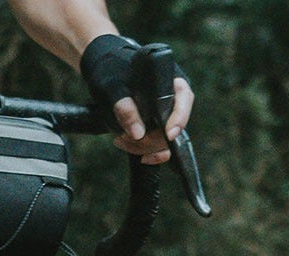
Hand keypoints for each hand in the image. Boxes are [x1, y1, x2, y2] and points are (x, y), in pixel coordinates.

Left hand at [80, 34, 193, 164]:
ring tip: (119, 139)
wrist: (104, 72)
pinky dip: (144, 151)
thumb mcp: (111, 86)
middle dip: (150, 139)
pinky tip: (129, 148)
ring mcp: (166, 114)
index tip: (169, 135)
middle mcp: (172, 97)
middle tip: (124, 138)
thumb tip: (138, 133)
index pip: (184, 99)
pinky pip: (158, 146)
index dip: (179, 119)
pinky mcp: (156, 127)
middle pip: (172, 126)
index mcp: (169, 78)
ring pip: (164, 140)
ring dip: (142, 147)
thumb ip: (122, 106)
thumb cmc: (110, 71)